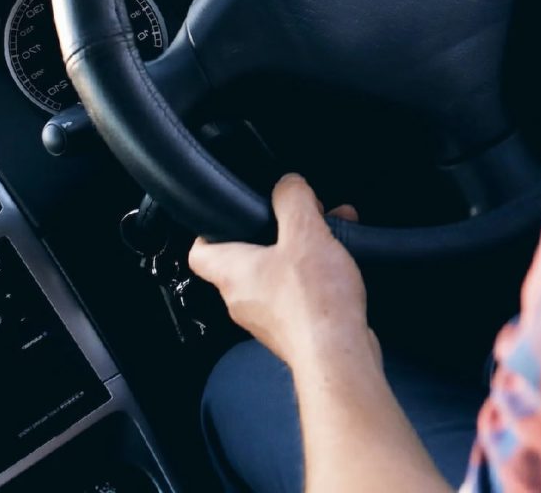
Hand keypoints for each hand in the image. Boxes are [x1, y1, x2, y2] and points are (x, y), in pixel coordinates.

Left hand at [188, 174, 373, 368]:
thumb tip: (288, 184)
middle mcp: (242, 298)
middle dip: (276, 233)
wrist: (339, 357)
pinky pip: (297, 295)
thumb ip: (293, 200)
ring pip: (276, 275)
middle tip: (299, 217)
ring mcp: (267, 318)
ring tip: (330, 235)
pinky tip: (341, 265)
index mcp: (232, 272)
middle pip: (246, 258)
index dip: (210, 230)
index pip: (199, 251)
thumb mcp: (305, 232)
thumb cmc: (315, 304)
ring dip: (301, 252)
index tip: (229, 215)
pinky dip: (315, 276)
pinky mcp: (292, 331)